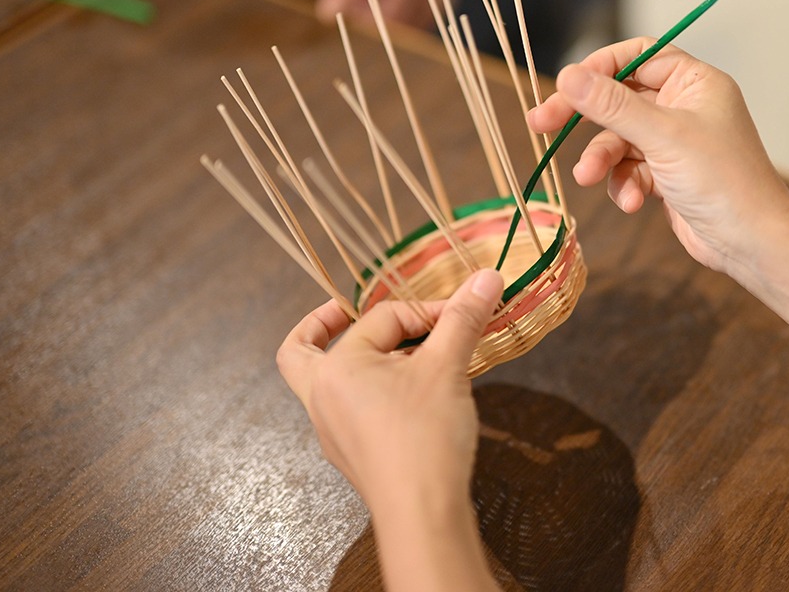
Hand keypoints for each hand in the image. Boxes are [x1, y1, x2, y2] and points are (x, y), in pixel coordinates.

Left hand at [276, 269, 502, 508]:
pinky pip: (350, 409)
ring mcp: (333, 430)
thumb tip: (487, 276)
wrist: (422, 513)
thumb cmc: (425, 437)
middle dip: (320, 325)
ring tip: (402, 352)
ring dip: (359, 360)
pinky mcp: (353, 453)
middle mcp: (322, 398)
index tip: (464, 313)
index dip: (427, 310)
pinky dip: (372, 390)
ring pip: (329, 381)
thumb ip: (463, 319)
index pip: (383, 318)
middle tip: (343, 309)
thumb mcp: (447, 368)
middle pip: (301, 352)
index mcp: (335, 369)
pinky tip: (410, 392)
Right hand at [528, 38, 788, 276]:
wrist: (751, 242)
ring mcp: (676, 142)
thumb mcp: (662, 136)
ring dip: (602, 160)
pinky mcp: (668, 175)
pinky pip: (629, 169)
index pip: (637, 56)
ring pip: (619, 139)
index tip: (566, 84)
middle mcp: (685, 106)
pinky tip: (631, 202)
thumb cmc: (722, 180)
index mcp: (694, 83)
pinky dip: (623, 184)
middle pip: (620, 98)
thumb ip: (611, 105)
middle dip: (585, 116)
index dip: (600, 67)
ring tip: (587, 177)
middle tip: (540, 124)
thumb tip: (567, 75)